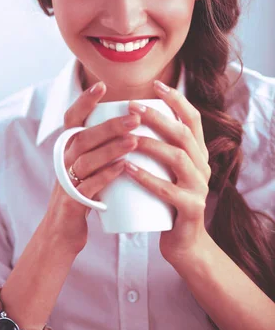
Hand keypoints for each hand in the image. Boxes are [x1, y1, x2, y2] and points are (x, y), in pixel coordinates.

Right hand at [44, 81, 140, 254]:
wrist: (62, 231)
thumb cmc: (83, 192)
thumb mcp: (87, 164)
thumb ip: (101, 144)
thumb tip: (132, 119)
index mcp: (68, 147)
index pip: (72, 118)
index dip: (84, 101)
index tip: (102, 85)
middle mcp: (64, 159)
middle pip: (84, 136)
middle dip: (110, 125)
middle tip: (135, 118)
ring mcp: (66, 180)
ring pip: (86, 159)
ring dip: (111, 149)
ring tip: (134, 141)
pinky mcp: (71, 202)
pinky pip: (89, 186)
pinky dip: (106, 176)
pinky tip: (123, 168)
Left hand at [126, 80, 211, 265]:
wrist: (185, 245)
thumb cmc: (168, 201)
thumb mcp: (169, 170)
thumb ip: (159, 147)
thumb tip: (130, 118)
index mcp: (198, 154)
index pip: (193, 118)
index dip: (177, 99)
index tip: (156, 84)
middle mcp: (203, 167)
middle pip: (183, 134)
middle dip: (158, 117)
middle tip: (132, 106)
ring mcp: (199, 188)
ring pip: (177, 158)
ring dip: (151, 144)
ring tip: (127, 136)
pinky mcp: (190, 209)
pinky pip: (167, 190)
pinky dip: (146, 177)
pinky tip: (126, 167)